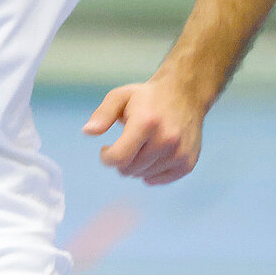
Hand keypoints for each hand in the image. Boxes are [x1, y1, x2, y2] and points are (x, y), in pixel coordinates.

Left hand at [83, 77, 206, 184]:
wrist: (185, 95)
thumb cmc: (146, 97)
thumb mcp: (119, 97)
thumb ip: (102, 115)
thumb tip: (87, 131)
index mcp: (146, 122)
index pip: (119, 157)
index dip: (106, 157)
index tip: (106, 149)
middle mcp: (166, 139)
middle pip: (130, 169)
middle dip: (121, 160)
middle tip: (124, 145)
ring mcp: (179, 152)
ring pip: (144, 175)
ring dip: (136, 165)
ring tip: (141, 146)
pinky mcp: (188, 162)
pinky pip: (161, 180)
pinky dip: (151, 173)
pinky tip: (151, 157)